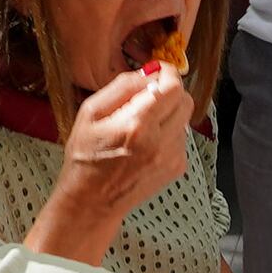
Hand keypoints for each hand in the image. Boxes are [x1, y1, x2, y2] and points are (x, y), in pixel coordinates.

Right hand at [53, 60, 192, 211]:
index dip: (168, 73)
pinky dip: (168, 133)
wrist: (92, 202)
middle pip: (185, 100)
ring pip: (184, 119)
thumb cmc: (86, 156)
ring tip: (141, 126)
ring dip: (168, 114)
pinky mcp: (177, 167)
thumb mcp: (91, 112)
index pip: (173, 87)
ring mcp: (172, 157)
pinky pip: (180, 137)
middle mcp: (161, 142)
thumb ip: (123, 86)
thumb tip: (150, 72)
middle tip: (149, 96)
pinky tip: (146, 143)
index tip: (158, 70)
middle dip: (170, 92)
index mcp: (138, 125)